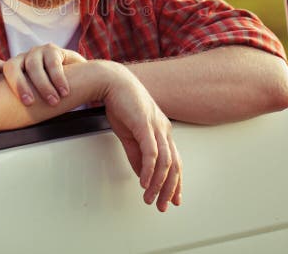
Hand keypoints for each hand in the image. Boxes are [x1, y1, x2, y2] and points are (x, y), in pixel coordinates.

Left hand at [0, 44, 85, 105]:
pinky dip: (58, 79)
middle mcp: (20, 59)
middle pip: (12, 67)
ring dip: (43, 86)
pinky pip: (52, 63)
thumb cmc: (46, 91)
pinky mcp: (52, 50)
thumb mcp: (30, 95)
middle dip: (19, 85)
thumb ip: (15, 103)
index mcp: (10, 69)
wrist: (75, 78)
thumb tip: (0, 124)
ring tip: (53, 102)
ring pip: (33, 66)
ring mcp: (35, 52)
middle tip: (29, 103)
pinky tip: (64, 91)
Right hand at [99, 60, 181, 211]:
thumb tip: (142, 174)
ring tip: (149, 197)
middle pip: (174, 165)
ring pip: (165, 162)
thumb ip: (136, 155)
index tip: (172, 199)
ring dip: (158, 184)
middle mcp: (164, 130)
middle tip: (161, 205)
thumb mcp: (129, 134)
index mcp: (162, 131)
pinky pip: (152, 152)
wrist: (112, 81)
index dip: (175, 183)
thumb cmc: (121, 103)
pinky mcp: (145, 124)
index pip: (175, 162)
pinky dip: (150, 169)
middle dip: (169, 189)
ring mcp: (156, 127)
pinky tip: (145, 181)